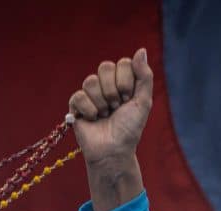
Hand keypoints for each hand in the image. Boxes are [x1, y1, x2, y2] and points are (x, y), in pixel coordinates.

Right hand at [68, 48, 152, 210]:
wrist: (114, 150)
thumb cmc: (130, 129)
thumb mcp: (143, 102)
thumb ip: (144, 76)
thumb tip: (141, 50)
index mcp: (123, 82)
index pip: (122, 63)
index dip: (126, 82)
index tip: (128, 99)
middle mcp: (106, 85)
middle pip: (104, 67)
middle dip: (114, 90)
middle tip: (117, 107)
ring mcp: (90, 94)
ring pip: (90, 81)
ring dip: (102, 103)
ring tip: (105, 115)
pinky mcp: (76, 105)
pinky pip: (79, 96)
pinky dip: (89, 110)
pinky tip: (93, 119)